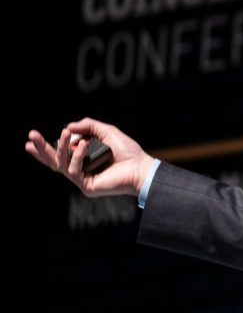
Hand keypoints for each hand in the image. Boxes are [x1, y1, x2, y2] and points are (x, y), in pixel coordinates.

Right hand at [25, 118, 155, 197]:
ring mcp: (82, 179)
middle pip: (54, 161)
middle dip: (42, 149)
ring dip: (60, 148)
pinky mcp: (87, 186)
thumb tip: (68, 127)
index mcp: (83, 159)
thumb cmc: (127, 151)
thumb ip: (89, 126)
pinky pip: (73, 170)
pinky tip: (82, 146)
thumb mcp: (106, 132)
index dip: (45, 148)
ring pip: (61, 165)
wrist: (141, 166)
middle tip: (31, 136)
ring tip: (63, 134)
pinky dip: (76, 156)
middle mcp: (80, 170)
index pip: (59, 154)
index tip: (31, 139)